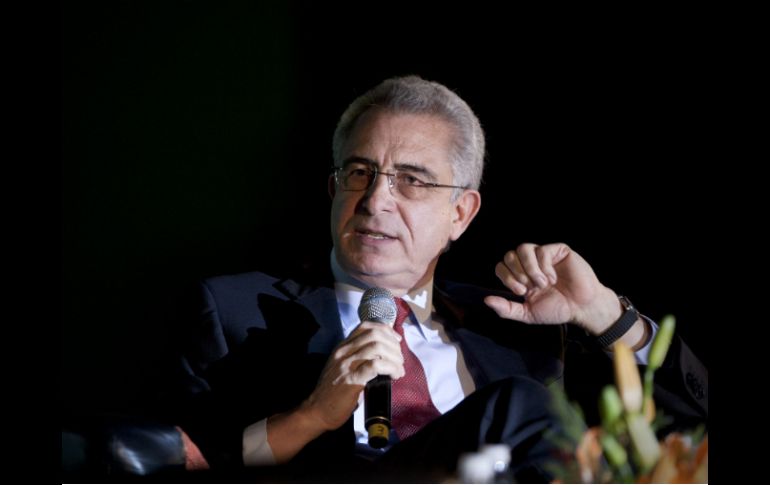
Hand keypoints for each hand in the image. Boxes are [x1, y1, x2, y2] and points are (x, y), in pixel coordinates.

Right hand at [301, 321, 404, 431]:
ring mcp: (347, 365)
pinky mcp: (352, 379)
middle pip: (374, 335)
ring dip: (394, 357)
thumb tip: (384, 355)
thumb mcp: (343, 368)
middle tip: (400, 359)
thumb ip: (358, 358)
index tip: (396, 341)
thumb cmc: (333, 392)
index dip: (385, 330)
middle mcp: (344, 352)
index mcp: (342, 347)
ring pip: (377, 347)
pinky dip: (391, 368)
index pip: (366, 327)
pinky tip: (395, 375)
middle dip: (393, 345)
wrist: (317, 411)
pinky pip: (376, 365)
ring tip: (399, 369)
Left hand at [484, 243, 621, 333]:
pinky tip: (553, 278)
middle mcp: (530, 264)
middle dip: (516, 273)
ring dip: (529, 268)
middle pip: (509, 255)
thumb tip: (486, 301)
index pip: (501, 266)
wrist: (581, 308)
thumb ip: (507, 309)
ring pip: (523, 248)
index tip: (521, 292)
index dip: (506, 277)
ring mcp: (544, 256)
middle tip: (529, 288)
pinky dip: (545, 267)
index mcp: (520, 276)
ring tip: (541, 283)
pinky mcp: (558, 251)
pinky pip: (542, 250)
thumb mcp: (528, 313)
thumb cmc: (557, 309)